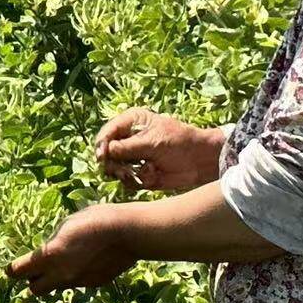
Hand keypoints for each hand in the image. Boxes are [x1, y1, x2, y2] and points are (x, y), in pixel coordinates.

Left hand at [6, 204, 136, 295]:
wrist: (128, 232)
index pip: (18, 272)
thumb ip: (53, 242)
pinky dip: (77, 275)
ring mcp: (78, 282)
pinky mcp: (94, 284)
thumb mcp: (66, 224)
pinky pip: (78, 283)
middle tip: (39, 267)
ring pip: (58, 287)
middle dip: (34, 280)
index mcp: (49, 256)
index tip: (12, 267)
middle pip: (35, 290)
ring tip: (69, 259)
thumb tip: (48, 250)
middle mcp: (61, 274)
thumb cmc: (94, 219)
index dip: (13, 270)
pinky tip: (89, 260)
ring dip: (57, 278)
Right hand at [95, 108, 224, 193]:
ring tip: (138, 174)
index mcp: (130, 122)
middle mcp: (127, 138)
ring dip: (123, 173)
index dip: (102, 144)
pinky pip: (126, 181)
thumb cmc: (179, 143)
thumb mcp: (152, 141)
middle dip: (111, 163)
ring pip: (112, 168)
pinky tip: (150, 176)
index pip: (107, 132)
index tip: (103, 156)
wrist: (200, 160)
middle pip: (105, 152)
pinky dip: (135, 181)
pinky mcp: (137, 174)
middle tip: (121, 170)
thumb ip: (127, 147)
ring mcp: (131, 157)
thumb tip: (104, 152)